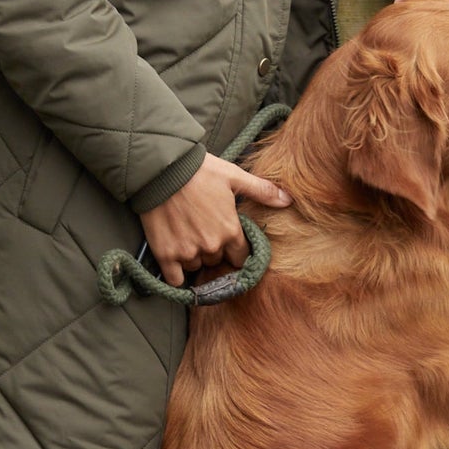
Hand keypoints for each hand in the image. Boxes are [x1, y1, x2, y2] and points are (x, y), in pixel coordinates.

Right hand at [140, 153, 292, 287]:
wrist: (160, 168)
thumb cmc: (199, 170)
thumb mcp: (234, 176)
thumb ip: (262, 191)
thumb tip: (289, 200)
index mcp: (230, 231)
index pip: (241, 257)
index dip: (236, 250)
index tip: (229, 242)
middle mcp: (211, 246)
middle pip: (218, 261)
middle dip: (214, 250)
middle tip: (204, 232)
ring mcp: (187, 252)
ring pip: (197, 266)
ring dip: (194, 257)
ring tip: (187, 237)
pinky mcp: (165, 255)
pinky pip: (175, 279)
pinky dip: (176, 274)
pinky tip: (175, 261)